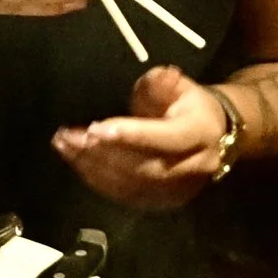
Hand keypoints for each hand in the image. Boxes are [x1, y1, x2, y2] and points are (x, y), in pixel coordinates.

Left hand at [51, 66, 230, 209]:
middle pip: (145, 167)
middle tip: (69, 138)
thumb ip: (164, 83)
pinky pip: (126, 196)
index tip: (95, 129)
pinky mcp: (162, 201)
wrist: (214, 136)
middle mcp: (194, 166)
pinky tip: (76, 163)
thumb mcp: (180, 87)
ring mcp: (179, 189)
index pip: (166, 138)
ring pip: (132, 185)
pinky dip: (98, 180)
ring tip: (64, 146)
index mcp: (201, 133)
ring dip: (93, 167)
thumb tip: (160, 76)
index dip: (132, 135)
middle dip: (103, 153)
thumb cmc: (189, 105)